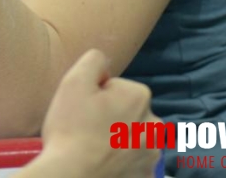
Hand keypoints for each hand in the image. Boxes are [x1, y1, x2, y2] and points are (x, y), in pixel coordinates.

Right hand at [34, 49, 159, 177]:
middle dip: (110, 117)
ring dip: (117, 140)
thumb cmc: (71, 127)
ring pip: (131, 138)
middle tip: (85, 129)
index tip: (83, 110)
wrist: (71, 176)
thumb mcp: (74, 80)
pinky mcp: (145, 176)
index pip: (115, 87)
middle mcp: (154, 124)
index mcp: (139, 96)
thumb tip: (105, 63)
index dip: (96, 96)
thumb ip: (94, 60)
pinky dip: (120, 163)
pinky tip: (101, 164)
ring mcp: (152, 155)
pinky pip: (133, 163)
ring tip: (91, 149)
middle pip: (126, 112)